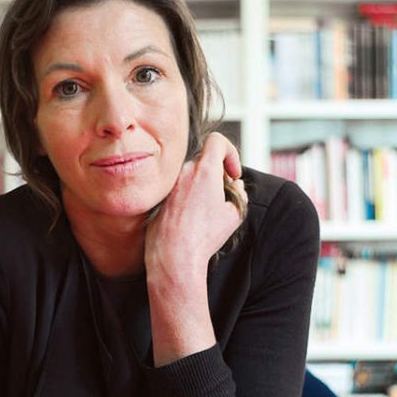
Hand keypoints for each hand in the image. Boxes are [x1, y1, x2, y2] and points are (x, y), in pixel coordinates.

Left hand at [145, 131, 245, 281]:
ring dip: (200, 186)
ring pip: (188, 176)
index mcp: (205, 171)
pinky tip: (189, 220)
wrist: (174, 256)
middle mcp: (184, 172)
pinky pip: (175, 190)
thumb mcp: (234, 214)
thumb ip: (238, 193)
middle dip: (216, 173)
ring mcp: (168, 184)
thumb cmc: (205, 237)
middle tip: (223, 195)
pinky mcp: (158, 197)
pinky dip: (185, 198)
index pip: (217, 140)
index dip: (231, 152)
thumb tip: (234, 185)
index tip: (233, 174)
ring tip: (206, 211)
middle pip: (203, 161)